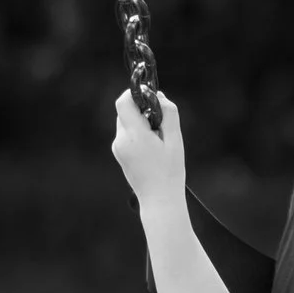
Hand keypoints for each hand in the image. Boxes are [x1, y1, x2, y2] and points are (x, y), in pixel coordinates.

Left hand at [110, 90, 187, 210]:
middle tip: (161, 121)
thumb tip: (159, 96)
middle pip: (125, 112)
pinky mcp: (119, 154)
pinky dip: (138, 133)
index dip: (134, 93)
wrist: (159, 198)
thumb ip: (168, 115)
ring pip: (126, 123)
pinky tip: (153, 148)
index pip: (123, 103)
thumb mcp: (176, 141)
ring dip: (140, 123)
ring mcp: (118, 148)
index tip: (149, 95)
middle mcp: (121, 140)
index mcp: (135, 135)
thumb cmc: (170, 171)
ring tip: (159, 139)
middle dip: (141, 110)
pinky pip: (126, 135)